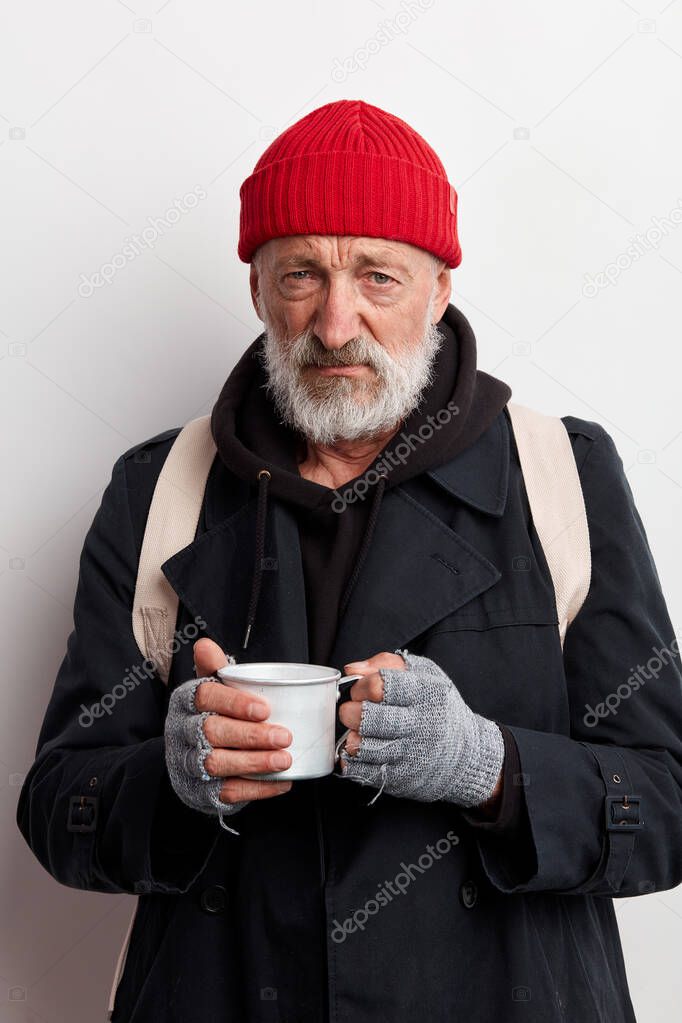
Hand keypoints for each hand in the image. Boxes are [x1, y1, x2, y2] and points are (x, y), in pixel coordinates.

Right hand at [164, 638, 292, 827]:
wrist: (189, 759)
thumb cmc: (210, 716)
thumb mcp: (210, 689)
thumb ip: (214, 668)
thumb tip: (205, 643)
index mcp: (186, 702)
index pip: (205, 696)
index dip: (234, 702)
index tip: (264, 709)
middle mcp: (183, 731)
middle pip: (212, 732)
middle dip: (251, 736)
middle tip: (284, 736)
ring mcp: (189, 763)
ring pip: (217, 763)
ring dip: (254, 762)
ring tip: (285, 759)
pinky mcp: (201, 790)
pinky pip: (228, 791)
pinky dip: (257, 788)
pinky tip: (282, 781)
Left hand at [337, 648, 504, 807]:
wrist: (465, 753)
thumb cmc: (438, 707)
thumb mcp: (424, 674)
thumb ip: (387, 663)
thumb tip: (353, 670)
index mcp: (425, 693)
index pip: (380, 686)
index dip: (360, 686)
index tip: (359, 689)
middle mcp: (420, 724)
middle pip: (368, 718)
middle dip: (349, 712)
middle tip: (350, 711)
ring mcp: (412, 754)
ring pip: (364, 747)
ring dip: (351, 739)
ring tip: (356, 732)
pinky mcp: (403, 777)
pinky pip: (366, 771)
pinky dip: (353, 762)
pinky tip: (358, 753)